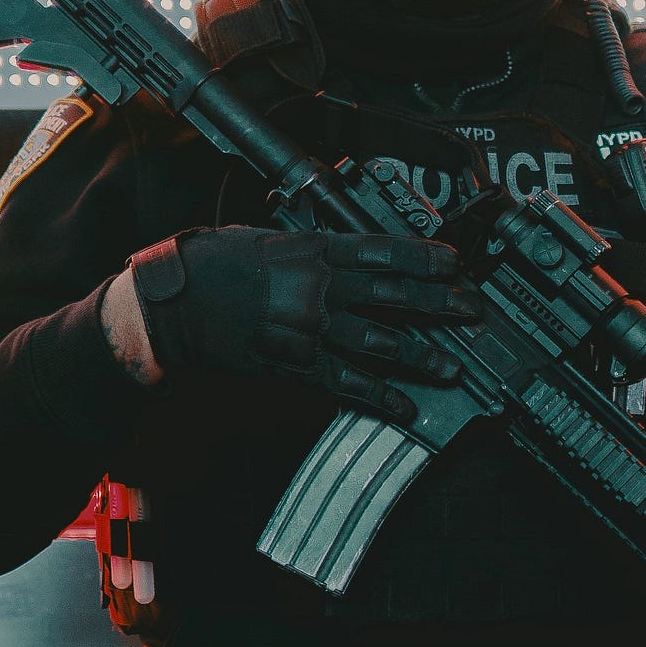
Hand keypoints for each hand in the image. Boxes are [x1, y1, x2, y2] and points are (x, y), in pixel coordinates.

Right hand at [127, 226, 481, 420]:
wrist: (174, 305)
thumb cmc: (214, 264)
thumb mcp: (268, 239)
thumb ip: (312, 248)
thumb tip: (344, 251)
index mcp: (314, 251)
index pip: (385, 251)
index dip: (425, 258)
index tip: (455, 263)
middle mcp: (320, 288)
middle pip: (394, 295)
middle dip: (439, 304)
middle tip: (471, 310)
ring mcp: (310, 328)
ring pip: (380, 342)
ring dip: (421, 356)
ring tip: (452, 366)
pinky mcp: (296, 364)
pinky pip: (346, 382)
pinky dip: (379, 396)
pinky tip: (404, 407)